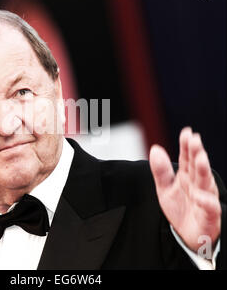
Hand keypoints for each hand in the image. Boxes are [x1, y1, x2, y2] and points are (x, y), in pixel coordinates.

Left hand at [149, 127, 220, 252]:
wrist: (186, 234)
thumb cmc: (179, 208)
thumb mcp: (164, 188)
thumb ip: (160, 170)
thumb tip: (155, 148)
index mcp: (186, 176)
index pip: (187, 158)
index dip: (186, 145)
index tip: (187, 132)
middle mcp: (197, 185)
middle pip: (197, 167)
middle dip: (197, 153)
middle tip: (195, 140)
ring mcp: (204, 199)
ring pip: (205, 183)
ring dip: (204, 170)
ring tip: (201, 159)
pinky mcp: (208, 215)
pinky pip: (210, 208)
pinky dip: (205, 201)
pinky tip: (198, 195)